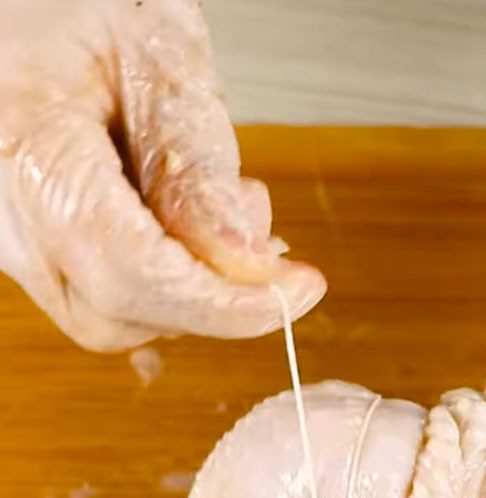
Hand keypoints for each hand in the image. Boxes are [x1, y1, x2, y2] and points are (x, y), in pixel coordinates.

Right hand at [0, 0, 324, 350]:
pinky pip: (99, 299)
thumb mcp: (156, 60)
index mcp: (29, 153)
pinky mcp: (33, 246)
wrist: (19, 5)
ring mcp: (11, 237)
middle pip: (117, 312)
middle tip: (265, 245)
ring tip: (220, 206)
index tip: (293, 295)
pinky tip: (196, 245)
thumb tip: (246, 264)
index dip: (220, 303)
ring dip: (192, 286)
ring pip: (111, 315)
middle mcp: (4, 215)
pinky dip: (165, 286)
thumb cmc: (74, 4)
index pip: (131, 273)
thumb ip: (195, 166)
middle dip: (209, 296)